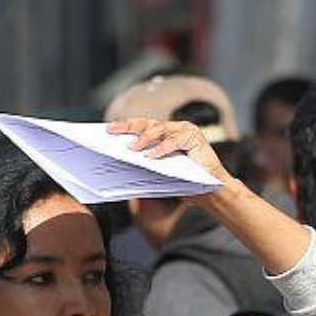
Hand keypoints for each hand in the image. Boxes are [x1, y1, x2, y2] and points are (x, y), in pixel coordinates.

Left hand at [107, 118, 239, 191]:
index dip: (123, 128)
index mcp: (162, 136)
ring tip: (132, 148)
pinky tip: (150, 155)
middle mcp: (173, 129)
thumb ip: (143, 166)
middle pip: (146, 123)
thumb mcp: (158, 173)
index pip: (140, 128)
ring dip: (144, 138)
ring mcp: (184, 130)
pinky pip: (175, 141)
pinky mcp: (195, 137)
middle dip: (127, 126)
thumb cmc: (184, 182)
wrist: (209, 191)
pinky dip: (162, 148)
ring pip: (160, 129)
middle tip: (112, 131)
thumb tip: (117, 165)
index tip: (106, 131)